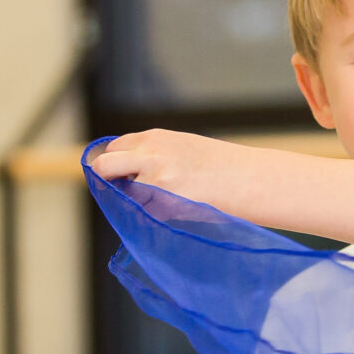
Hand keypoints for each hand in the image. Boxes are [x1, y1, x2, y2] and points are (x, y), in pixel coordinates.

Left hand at [85, 129, 245, 200]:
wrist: (249, 179)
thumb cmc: (219, 166)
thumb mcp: (181, 147)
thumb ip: (150, 154)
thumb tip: (123, 172)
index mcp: (154, 138)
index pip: (113, 149)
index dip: (116, 163)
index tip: (123, 175)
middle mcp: (149, 156)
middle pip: (104, 167)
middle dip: (107, 179)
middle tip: (123, 190)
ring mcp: (154, 182)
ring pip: (122, 195)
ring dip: (132, 200)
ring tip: (163, 201)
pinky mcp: (162, 206)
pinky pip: (142, 214)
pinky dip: (151, 215)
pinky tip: (175, 210)